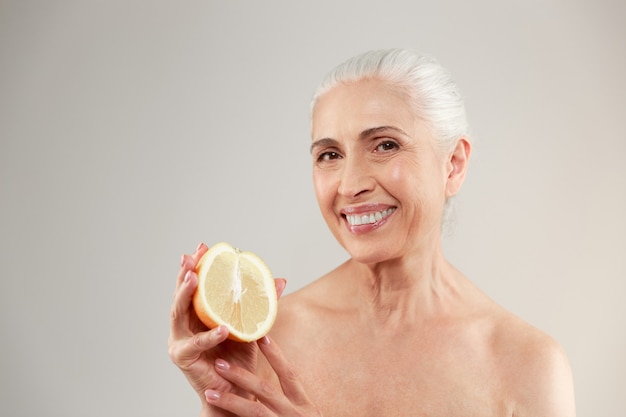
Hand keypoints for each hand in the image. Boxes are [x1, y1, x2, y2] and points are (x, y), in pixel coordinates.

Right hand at [168, 243, 286, 414]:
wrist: (236, 393)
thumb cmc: (240, 360)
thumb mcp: (252, 326)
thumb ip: (262, 304)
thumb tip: (280, 280)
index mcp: (197, 315)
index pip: (194, 287)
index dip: (195, 265)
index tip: (202, 246)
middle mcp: (184, 325)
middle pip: (180, 294)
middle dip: (185, 273)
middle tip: (191, 257)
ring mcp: (179, 341)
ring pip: (178, 313)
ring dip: (186, 294)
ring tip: (195, 278)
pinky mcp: (183, 358)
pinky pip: (195, 344)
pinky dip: (209, 336)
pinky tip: (222, 327)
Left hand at [204, 335, 322, 416]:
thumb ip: (289, 403)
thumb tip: (264, 388)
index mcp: (305, 407)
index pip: (290, 375)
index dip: (276, 355)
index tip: (261, 337)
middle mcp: (295, 415)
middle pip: (266, 390)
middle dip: (241, 375)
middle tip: (219, 363)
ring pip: (254, 412)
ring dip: (230, 401)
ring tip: (209, 393)